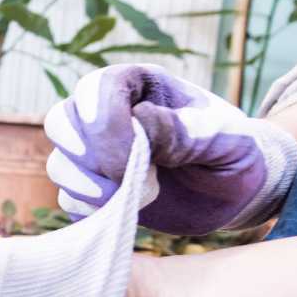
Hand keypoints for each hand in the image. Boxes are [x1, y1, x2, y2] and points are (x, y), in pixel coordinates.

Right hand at [44, 64, 296, 235]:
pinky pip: (68, 198)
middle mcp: (109, 114)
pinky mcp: (93, 189)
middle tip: (134, 178)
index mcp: (141, 87)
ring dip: (91, 187)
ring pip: (61, 164)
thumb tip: (139, 121)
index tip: (139, 157)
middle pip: (61, 121)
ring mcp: (96, 154)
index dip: (105, 124)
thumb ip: (184, 128)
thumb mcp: (227, 137)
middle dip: (90, 157)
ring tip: (142, 196)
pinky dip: (92, 209)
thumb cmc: (236, 153)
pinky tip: (129, 209)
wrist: (236, 191)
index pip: (96, 88)